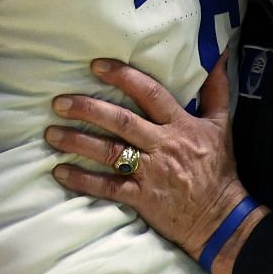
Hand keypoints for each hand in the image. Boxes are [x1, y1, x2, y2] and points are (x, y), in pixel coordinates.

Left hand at [48, 57, 246, 259]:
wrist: (221, 217)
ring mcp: (150, 173)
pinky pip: (107, 188)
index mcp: (181, 125)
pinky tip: (60, 172)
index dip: (123, 77)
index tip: (96, 66)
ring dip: (77, 142)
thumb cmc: (218, 169)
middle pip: (121, 122)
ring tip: (51, 133)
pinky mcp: (141, 198)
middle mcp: (162, 145)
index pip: (150, 94)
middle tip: (59, 102)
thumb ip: (217, 89)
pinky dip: (82, 180)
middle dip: (88, 109)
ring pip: (109, 153)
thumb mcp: (222, 125)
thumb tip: (220, 56)